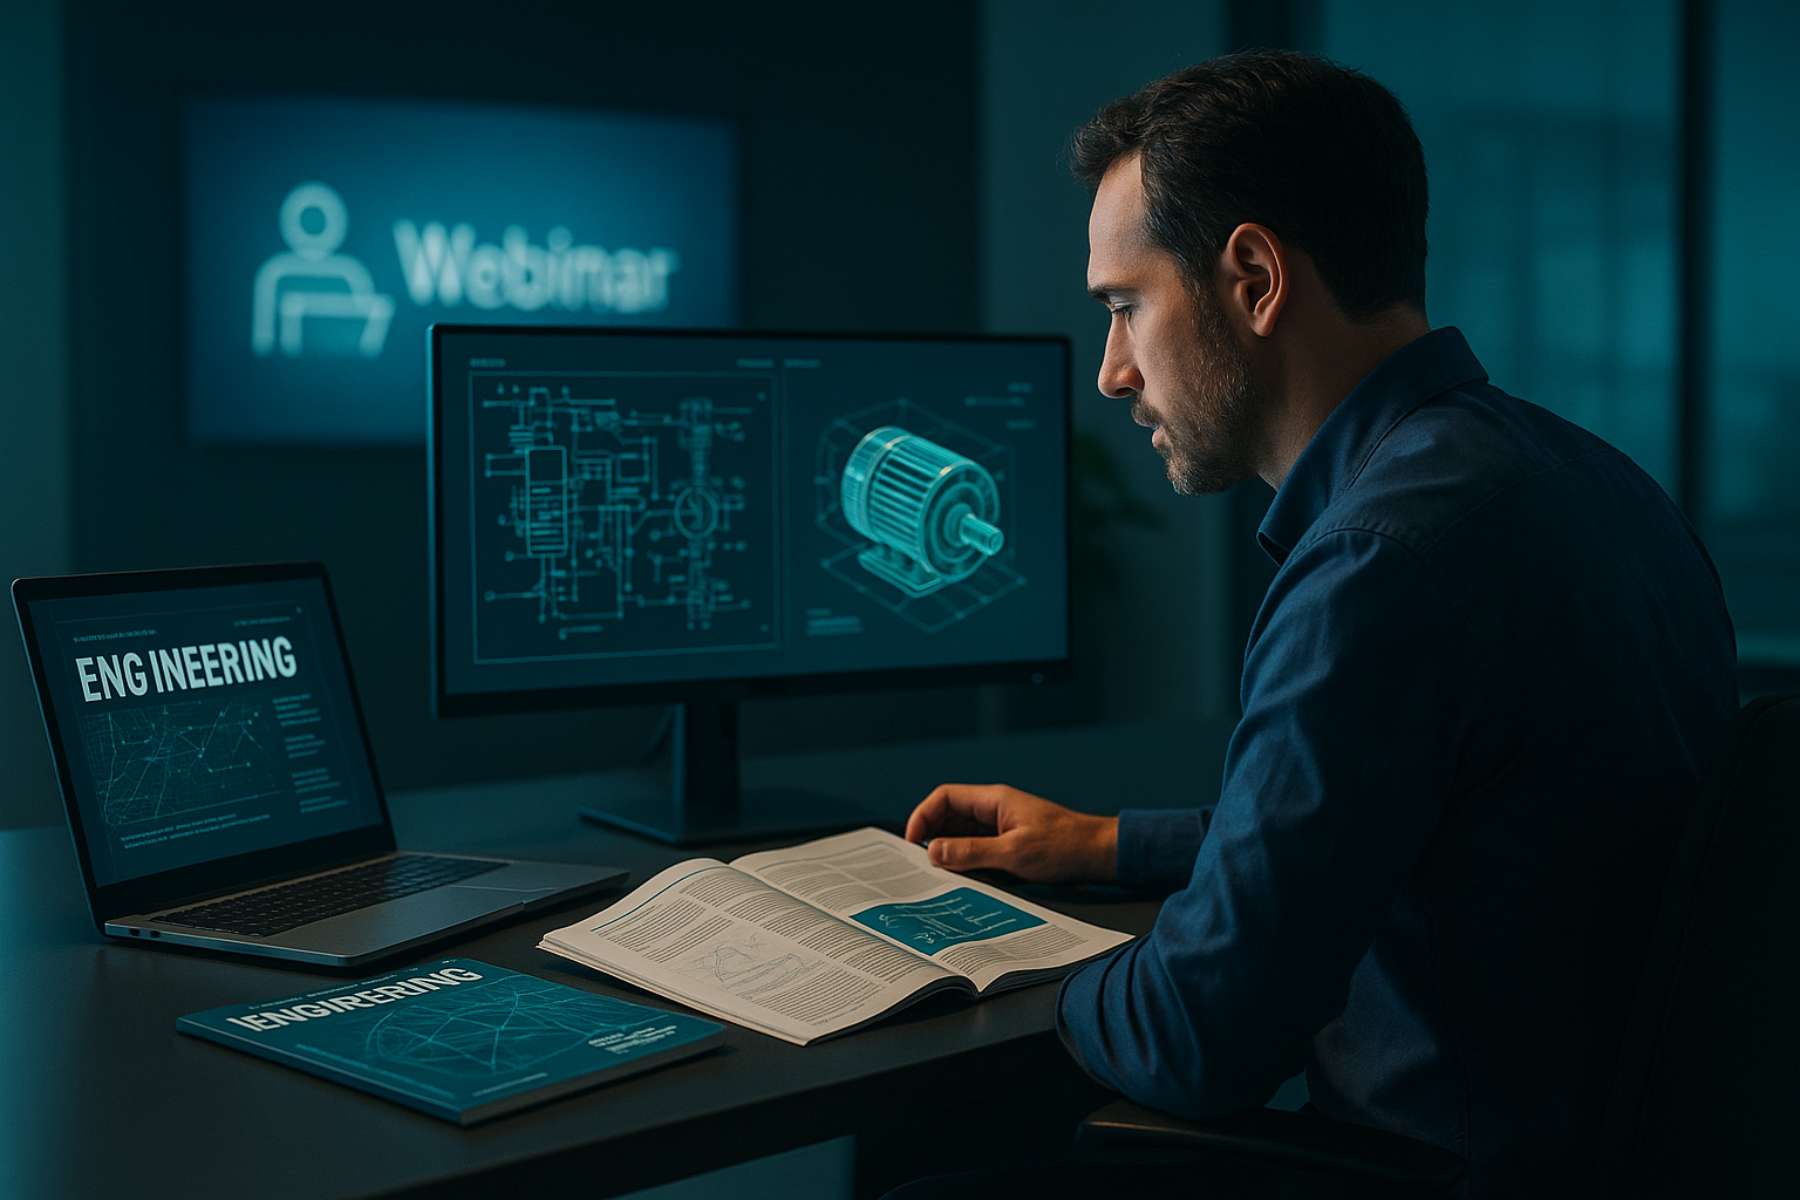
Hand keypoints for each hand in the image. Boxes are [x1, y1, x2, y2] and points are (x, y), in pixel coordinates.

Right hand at [904, 783, 1117, 883]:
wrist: (1099, 854)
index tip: (911, 843)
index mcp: (993, 801)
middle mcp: (994, 810)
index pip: (944, 798)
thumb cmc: (1063, 847)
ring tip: (937, 876)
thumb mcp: (1014, 853)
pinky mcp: (1009, 845)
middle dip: (931, 837)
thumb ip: (971, 852)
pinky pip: (977, 850)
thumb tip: (933, 852)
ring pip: (961, 836)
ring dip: (948, 853)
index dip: (922, 817)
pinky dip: (965, 862)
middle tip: (919, 865)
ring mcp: (1001, 828)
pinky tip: (961, 880)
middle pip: (949, 817)